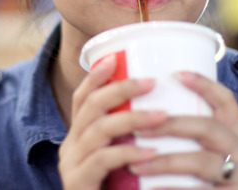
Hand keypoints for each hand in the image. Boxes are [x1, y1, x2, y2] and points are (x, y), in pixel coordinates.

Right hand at [58, 56, 168, 189]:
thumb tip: (167, 110)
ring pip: (97, 129)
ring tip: (162, 115)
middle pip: (90, 106)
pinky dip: (127, 153)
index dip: (97, 77)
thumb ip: (133, 139)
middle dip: (121, 89)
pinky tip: (151, 153)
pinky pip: (102, 161)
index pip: (83, 98)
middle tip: (152, 82)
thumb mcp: (124, 161)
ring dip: (132, 118)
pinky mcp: (79, 184)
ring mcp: (72, 166)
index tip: (116, 59)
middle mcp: (70, 147)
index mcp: (79, 137)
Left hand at [129, 71, 237, 188]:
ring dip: (164, 161)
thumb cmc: (205, 186)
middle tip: (139, 127)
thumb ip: (189, 140)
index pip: (226, 102)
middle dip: (171, 125)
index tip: (176, 74)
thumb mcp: (205, 159)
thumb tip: (145, 115)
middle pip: (208, 128)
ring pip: (201, 162)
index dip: (204, 85)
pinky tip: (151, 189)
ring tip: (135, 164)